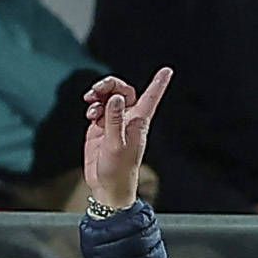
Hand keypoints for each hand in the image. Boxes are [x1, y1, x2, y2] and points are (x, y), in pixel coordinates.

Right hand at [80, 68, 169, 213]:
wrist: (107, 187)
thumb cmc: (118, 171)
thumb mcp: (116, 145)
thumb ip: (114, 120)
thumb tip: (115, 98)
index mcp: (138, 122)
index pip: (151, 97)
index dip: (158, 83)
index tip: (167, 70)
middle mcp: (128, 119)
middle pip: (123, 91)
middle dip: (109, 85)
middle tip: (96, 90)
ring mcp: (114, 123)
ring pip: (108, 98)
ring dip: (98, 95)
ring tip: (90, 102)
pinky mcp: (100, 129)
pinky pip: (98, 109)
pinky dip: (93, 107)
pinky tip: (89, 114)